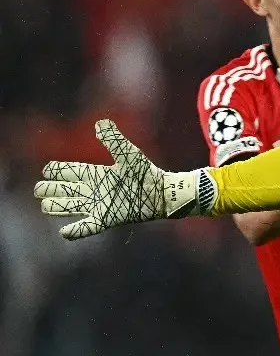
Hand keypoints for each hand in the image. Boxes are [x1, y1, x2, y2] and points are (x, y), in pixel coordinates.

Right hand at [34, 119, 207, 239]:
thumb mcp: (128, 154)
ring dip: (56, 206)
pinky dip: (75, 231)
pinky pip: (87, 227)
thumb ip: (113, 139)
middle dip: (50, 189)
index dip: (56, 170)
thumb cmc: (146, 172)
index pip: (68, 171)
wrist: (162, 193)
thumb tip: (100, 123)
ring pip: (70, 206)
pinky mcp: (107, 219)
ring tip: (45, 205)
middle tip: (40, 189)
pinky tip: (63, 232)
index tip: (47, 169)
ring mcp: (99, 205)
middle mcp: (94, 190)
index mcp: (96, 173)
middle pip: (64, 189)